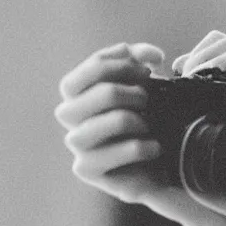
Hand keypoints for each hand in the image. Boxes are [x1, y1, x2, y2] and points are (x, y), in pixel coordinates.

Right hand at [54, 41, 166, 201]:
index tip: (151, 67)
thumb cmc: (144, 124)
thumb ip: (140, 62)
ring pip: (117, 121)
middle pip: (104, 92)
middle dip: (136, 94)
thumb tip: (150, 55)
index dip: (126, 65)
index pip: (96, 67)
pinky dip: (147, 146)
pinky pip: (126, 150)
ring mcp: (76, 143)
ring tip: (150, 126)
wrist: (152, 169)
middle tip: (149, 101)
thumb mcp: (143, 86)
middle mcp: (70, 115)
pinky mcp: (87, 169)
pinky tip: (155, 148)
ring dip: (141, 120)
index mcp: (77, 91)